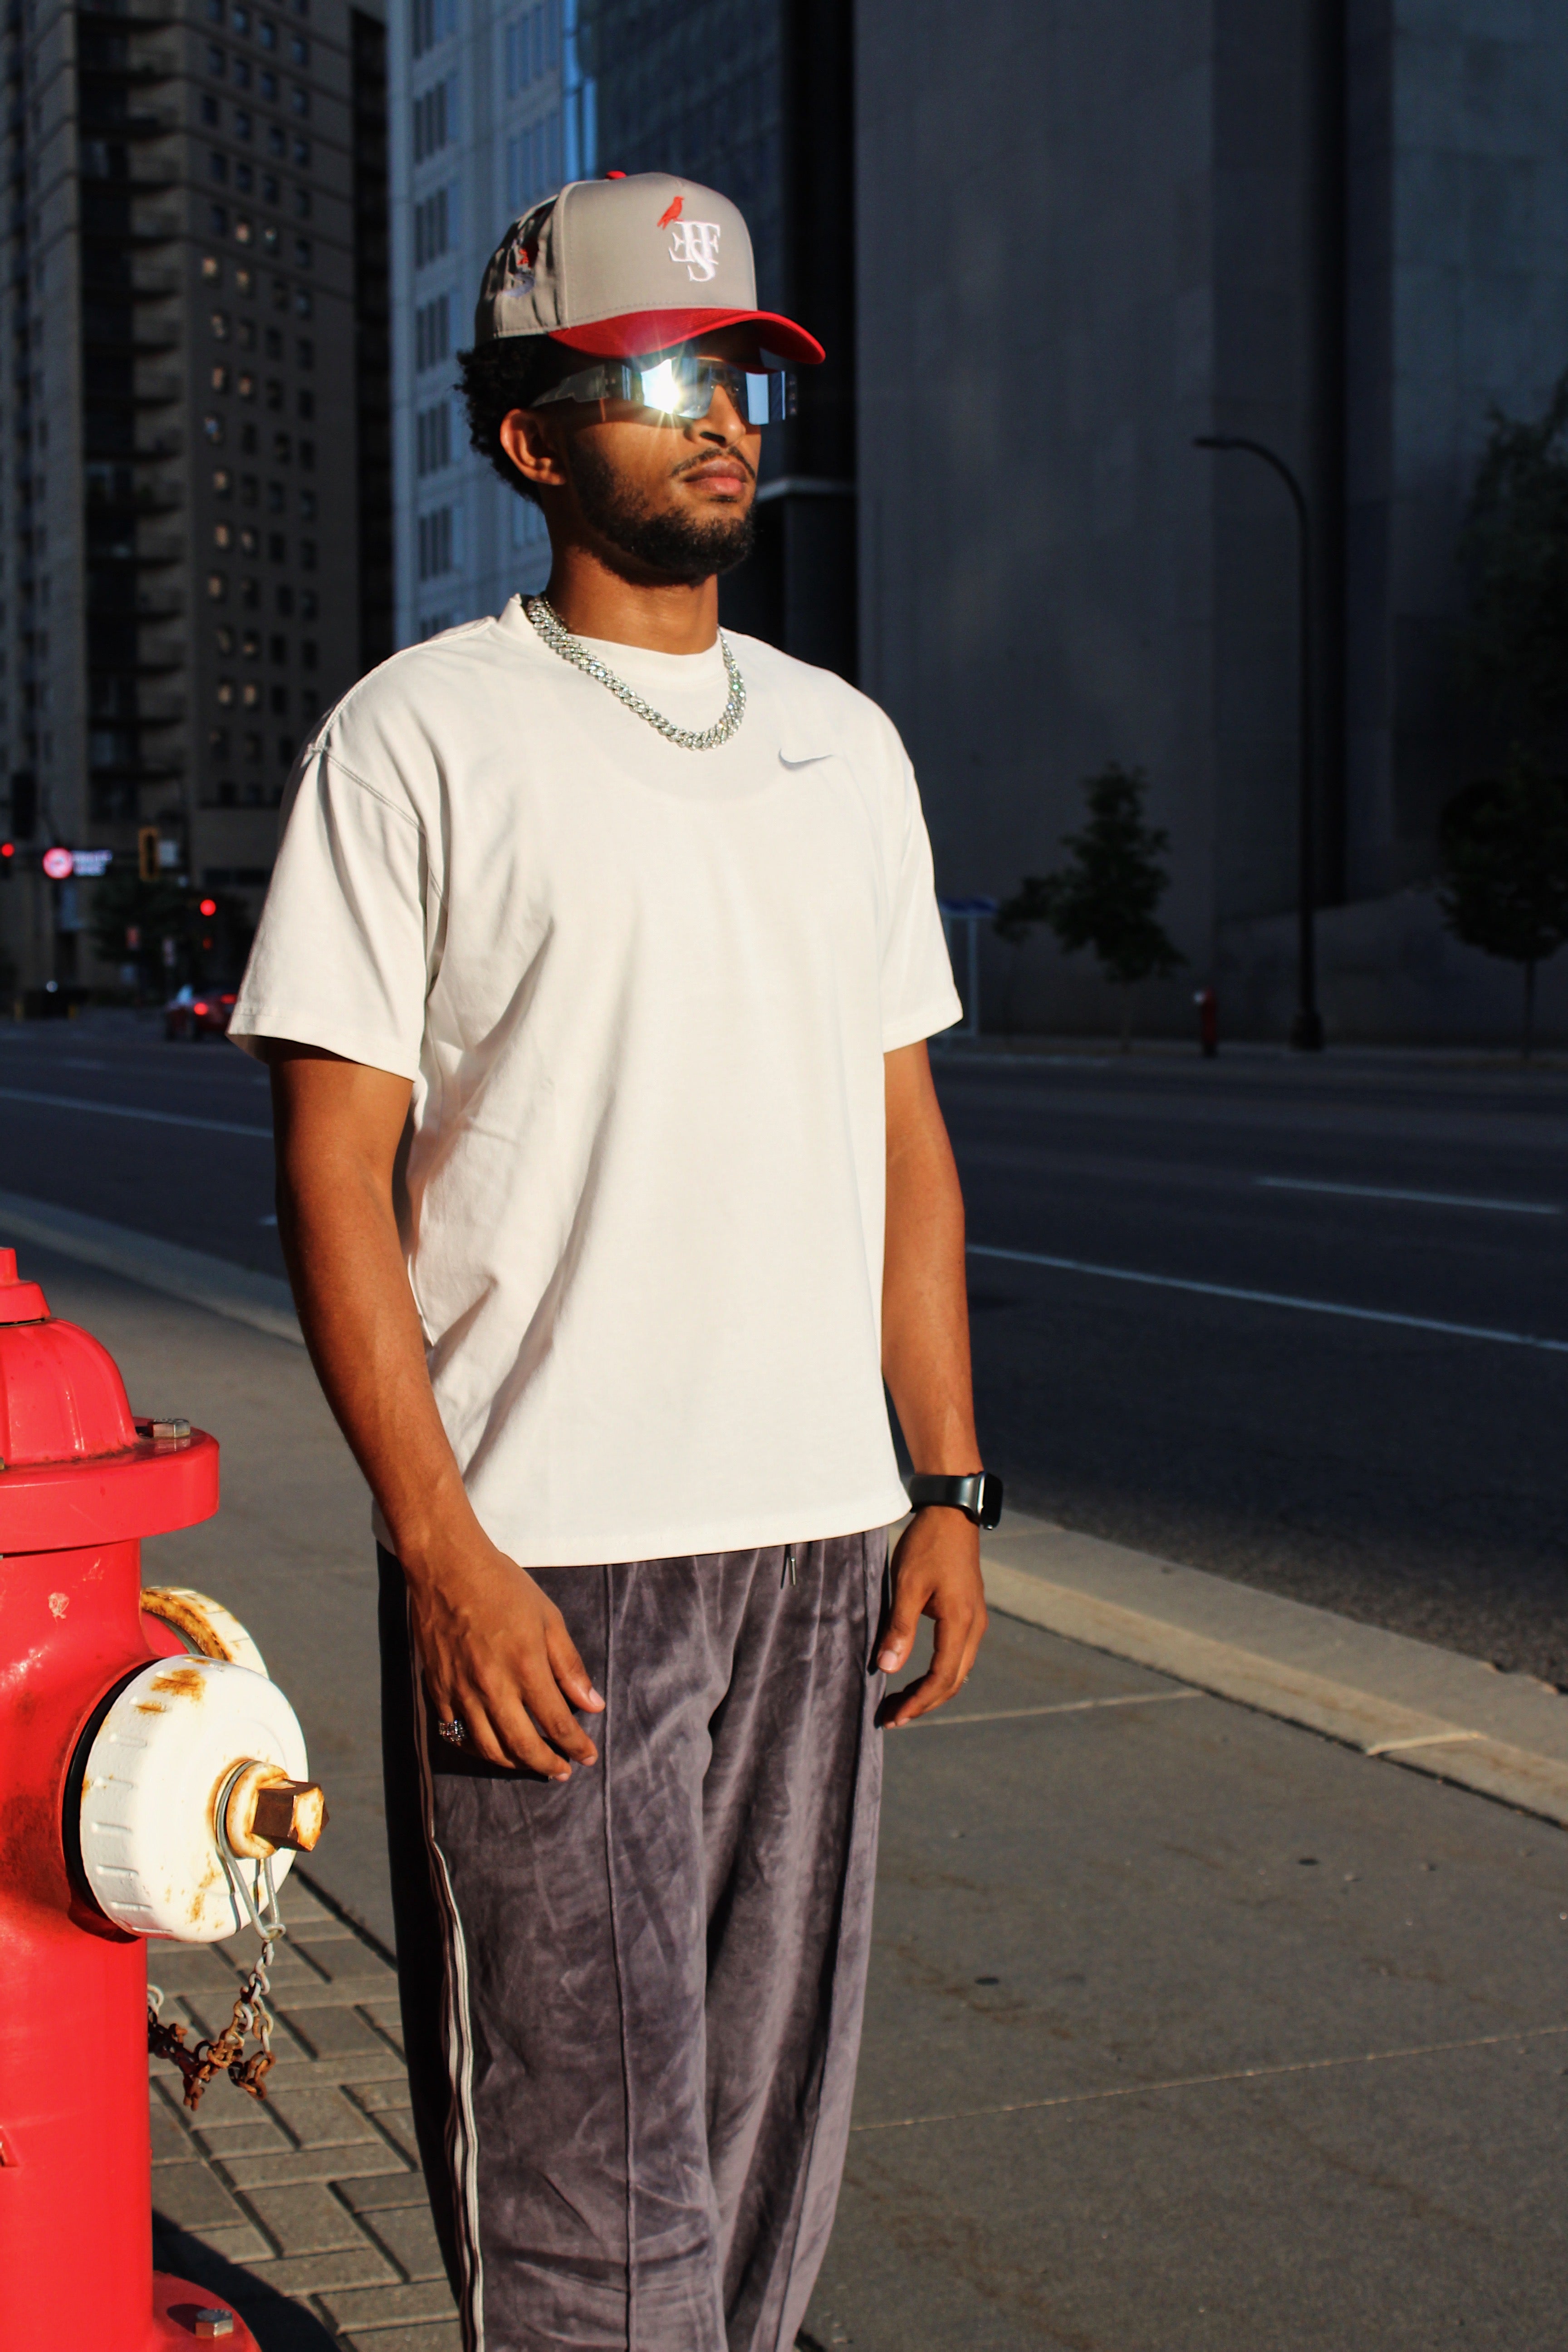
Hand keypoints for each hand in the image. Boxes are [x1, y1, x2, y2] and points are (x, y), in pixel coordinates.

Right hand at [403, 1528, 604, 1777]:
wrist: (446, 1568)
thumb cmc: (502, 1587)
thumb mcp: (549, 1618)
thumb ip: (570, 1666)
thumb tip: (592, 1704)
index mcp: (526, 1667)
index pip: (557, 1723)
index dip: (576, 1746)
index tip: (588, 1756)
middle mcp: (493, 1687)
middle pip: (523, 1746)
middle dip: (547, 1765)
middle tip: (561, 1771)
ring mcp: (461, 1691)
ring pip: (488, 1748)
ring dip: (513, 1762)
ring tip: (530, 1762)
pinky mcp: (438, 1689)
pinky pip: (456, 1733)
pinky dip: (477, 1747)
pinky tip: (491, 1745)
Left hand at [875, 1507, 987, 1726]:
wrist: (951, 1513)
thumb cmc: (928, 1545)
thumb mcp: (907, 1585)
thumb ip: (900, 1629)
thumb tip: (888, 1668)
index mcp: (960, 1622)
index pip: (942, 1677)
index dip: (918, 1701)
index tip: (894, 1716)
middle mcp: (974, 1626)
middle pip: (953, 1681)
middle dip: (924, 1703)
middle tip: (892, 1717)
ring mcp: (975, 1620)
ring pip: (958, 1670)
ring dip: (931, 1690)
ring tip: (901, 1702)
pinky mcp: (969, 1612)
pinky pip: (958, 1654)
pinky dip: (939, 1672)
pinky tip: (918, 1676)